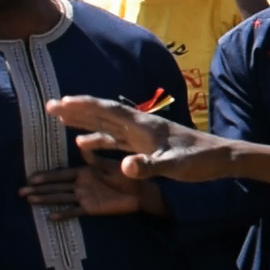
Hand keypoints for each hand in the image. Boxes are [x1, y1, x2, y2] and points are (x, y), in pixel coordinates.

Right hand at [20, 156, 165, 218]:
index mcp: (84, 171)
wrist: (142, 191)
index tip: (31, 176)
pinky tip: (50, 218)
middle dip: (39, 188)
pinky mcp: (92, 208)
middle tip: (20, 190)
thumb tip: (81, 145)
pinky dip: (63, 214)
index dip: (47, 176)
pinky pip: (75, 211)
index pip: (61, 174)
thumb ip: (95, 159)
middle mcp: (81, 184)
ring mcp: (85, 197)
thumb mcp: (110, 165)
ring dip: (46, 200)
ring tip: (29, 201)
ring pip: (61, 198)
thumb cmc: (127, 174)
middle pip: (57, 187)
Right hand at [45, 96, 234, 182]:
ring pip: (106, 125)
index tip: (61, 102)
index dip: (84, 106)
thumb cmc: (198, 161)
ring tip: (60, 119)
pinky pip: (114, 140)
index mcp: (143, 126)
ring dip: (83, 122)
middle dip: (76, 110)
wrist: (219, 158)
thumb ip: (149, 167)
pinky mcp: (145, 145)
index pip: (108, 111)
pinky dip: (97, 141)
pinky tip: (83, 144)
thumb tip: (125, 167)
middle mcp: (140, 126)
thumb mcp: (173, 166)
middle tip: (50, 106)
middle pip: (103, 113)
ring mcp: (142, 135)